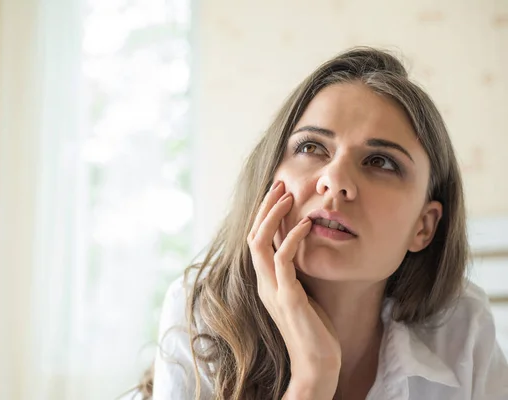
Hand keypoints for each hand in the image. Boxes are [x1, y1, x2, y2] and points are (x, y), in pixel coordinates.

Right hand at [246, 181, 340, 398]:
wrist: (317, 363)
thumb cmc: (314, 328)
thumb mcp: (302, 292)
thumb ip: (295, 271)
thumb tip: (301, 248)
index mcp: (266, 280)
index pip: (256, 239)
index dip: (265, 214)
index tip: (279, 192)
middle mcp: (264, 282)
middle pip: (253, 235)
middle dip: (265, 208)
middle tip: (280, 184)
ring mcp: (273, 290)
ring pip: (260, 243)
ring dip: (272, 217)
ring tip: (288, 196)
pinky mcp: (288, 298)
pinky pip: (283, 261)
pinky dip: (292, 239)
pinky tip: (306, 225)